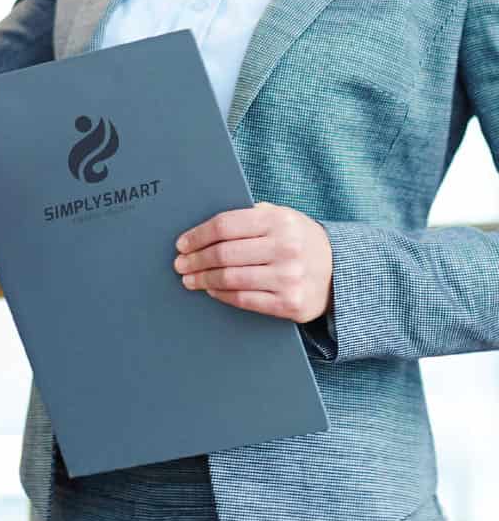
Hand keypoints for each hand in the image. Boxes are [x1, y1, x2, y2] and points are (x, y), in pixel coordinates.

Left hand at [173, 202, 332, 323]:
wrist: (340, 270)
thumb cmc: (299, 240)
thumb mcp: (282, 217)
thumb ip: (250, 216)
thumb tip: (204, 228)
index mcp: (279, 220)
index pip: (225, 226)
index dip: (197, 235)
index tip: (181, 243)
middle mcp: (285, 248)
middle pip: (223, 254)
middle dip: (195, 260)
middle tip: (180, 264)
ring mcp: (288, 278)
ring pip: (230, 279)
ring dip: (203, 280)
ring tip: (189, 279)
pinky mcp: (290, 304)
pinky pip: (244, 300)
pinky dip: (222, 295)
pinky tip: (212, 290)